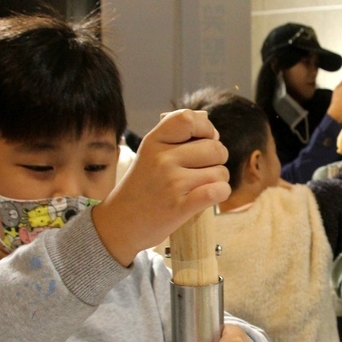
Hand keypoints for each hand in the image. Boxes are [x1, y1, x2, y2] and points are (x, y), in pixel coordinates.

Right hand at [93, 109, 229, 265]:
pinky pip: (217, 191)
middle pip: (215, 148)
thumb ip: (176, 139)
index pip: (188, 119)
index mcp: (154, 141)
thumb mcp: (150, 154)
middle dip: (217, 160)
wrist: (120, 223)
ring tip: (199, 187)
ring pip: (220, 172)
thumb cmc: (142, 188)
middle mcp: (162, 159)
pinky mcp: (180, 207)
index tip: (204, 141)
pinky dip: (221, 193)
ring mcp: (171, 183)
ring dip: (218, 180)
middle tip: (203, 170)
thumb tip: (214, 135)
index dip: (206, 129)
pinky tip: (211, 195)